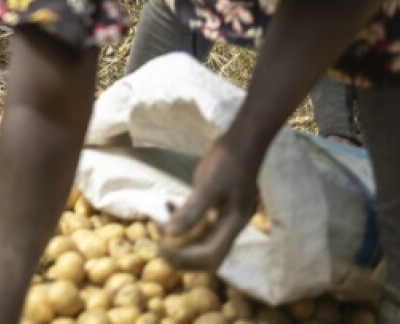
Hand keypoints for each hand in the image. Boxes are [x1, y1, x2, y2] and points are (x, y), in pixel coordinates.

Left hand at [160, 134, 261, 270]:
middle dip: (181, 254)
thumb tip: (170, 234)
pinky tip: (168, 203)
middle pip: (206, 254)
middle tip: (157, 245)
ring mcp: (225, 217)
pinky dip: (183, 219)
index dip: (184, 258)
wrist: (243, 140)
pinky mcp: (219, 206)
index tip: (160, 248)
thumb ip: (191, 211)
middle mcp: (231, 226)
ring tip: (157, 225)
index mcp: (232, 224)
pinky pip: (200, 222)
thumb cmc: (227, 161)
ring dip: (180, 238)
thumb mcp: (207, 185)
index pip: (209, 256)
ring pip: (201, 239)